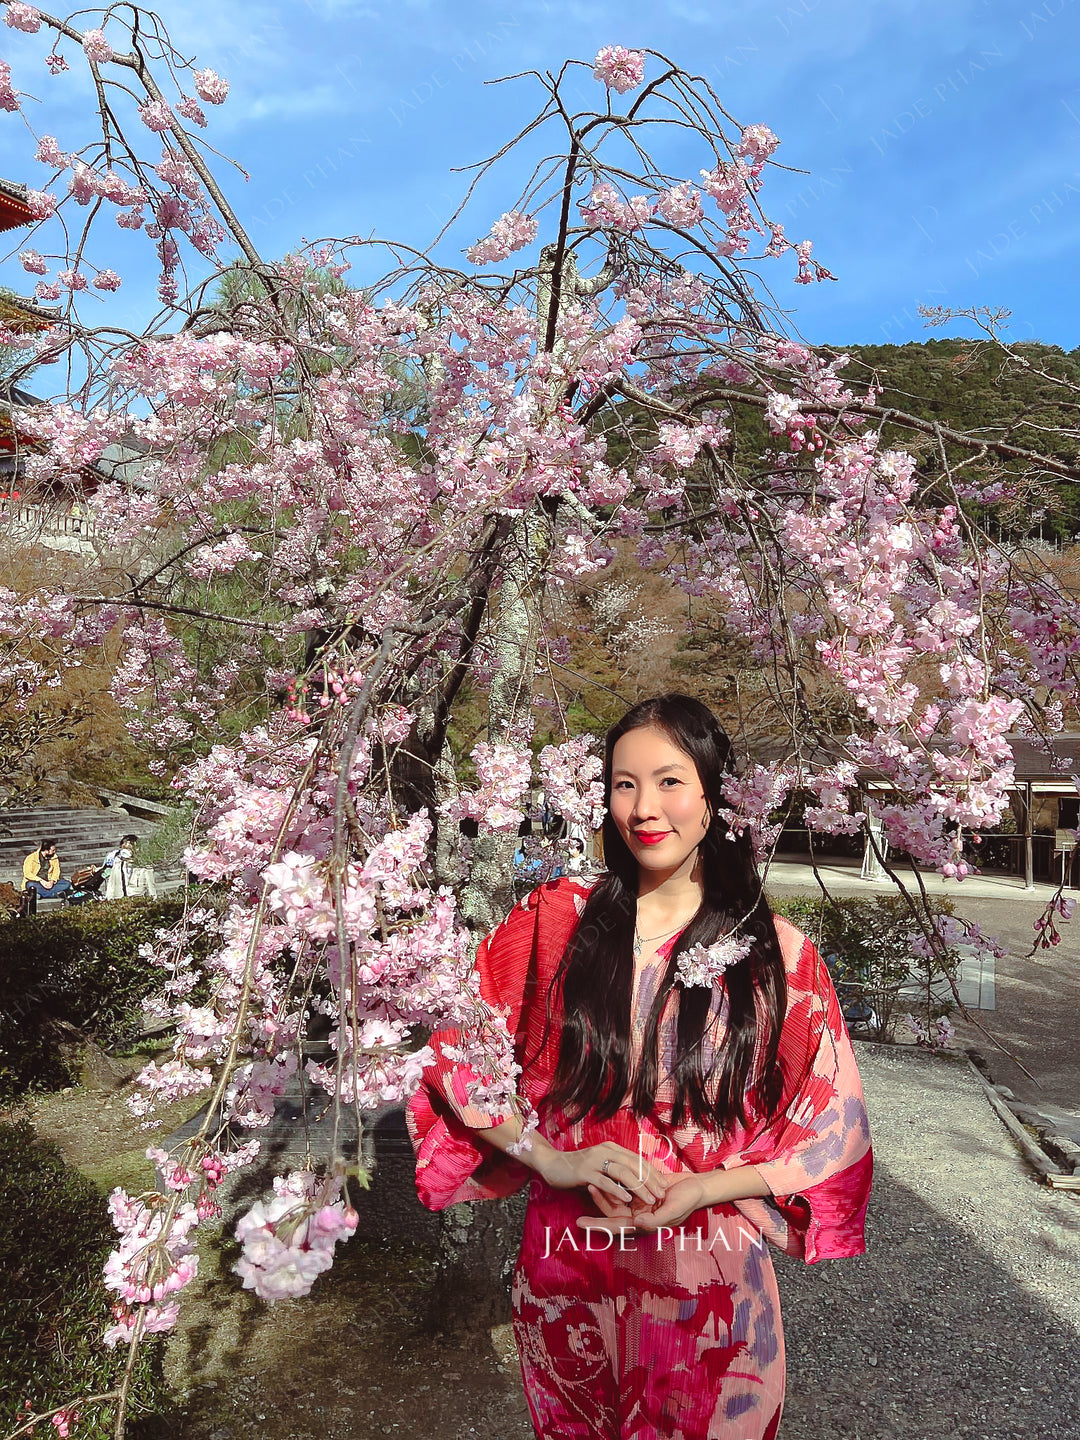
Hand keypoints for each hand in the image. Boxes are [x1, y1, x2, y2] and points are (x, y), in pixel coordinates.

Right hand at [536, 1141, 667, 1208]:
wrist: (551, 1164)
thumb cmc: (577, 1168)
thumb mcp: (599, 1167)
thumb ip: (615, 1172)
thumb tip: (633, 1184)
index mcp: (612, 1149)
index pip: (637, 1159)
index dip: (652, 1172)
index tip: (664, 1185)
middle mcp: (606, 1151)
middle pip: (634, 1164)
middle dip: (651, 1180)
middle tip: (663, 1194)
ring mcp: (595, 1161)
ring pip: (623, 1172)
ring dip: (639, 1186)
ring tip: (650, 1199)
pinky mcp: (585, 1172)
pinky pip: (605, 1181)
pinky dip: (617, 1190)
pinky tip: (626, 1200)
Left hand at [576, 1172, 707, 1238]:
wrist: (697, 1186)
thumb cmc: (687, 1201)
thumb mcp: (673, 1210)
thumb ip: (655, 1219)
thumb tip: (637, 1223)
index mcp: (644, 1224)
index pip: (617, 1227)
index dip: (598, 1226)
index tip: (581, 1223)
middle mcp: (639, 1215)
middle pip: (612, 1214)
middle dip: (595, 1211)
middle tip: (576, 1210)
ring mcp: (639, 1202)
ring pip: (616, 1200)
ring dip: (603, 1194)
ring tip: (588, 1184)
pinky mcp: (641, 1189)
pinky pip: (623, 1187)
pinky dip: (614, 1183)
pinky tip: (603, 1175)